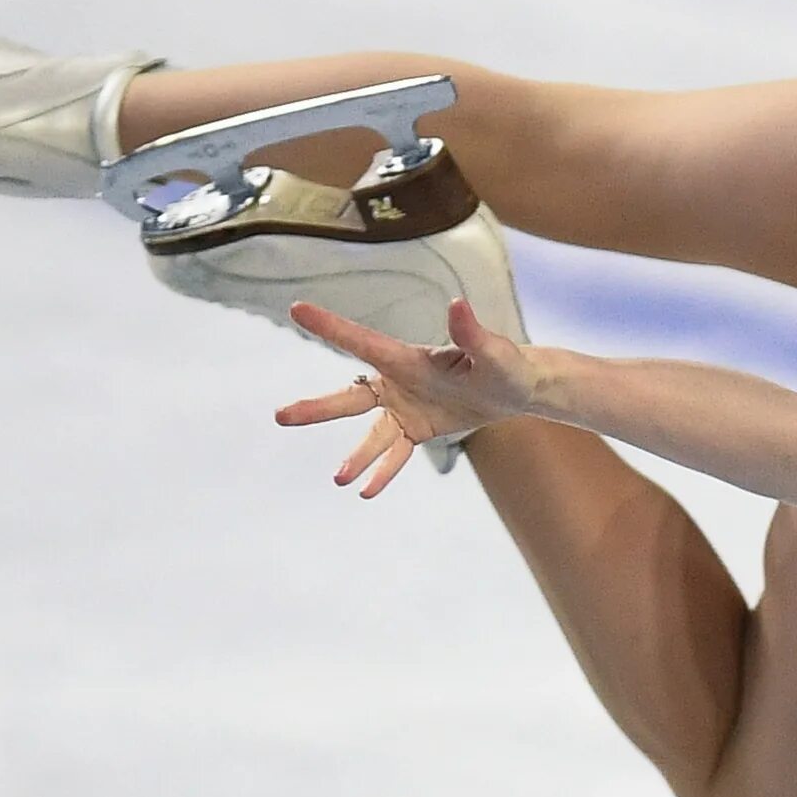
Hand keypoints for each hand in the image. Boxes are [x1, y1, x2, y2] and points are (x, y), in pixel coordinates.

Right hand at [273, 297, 537, 495]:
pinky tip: (365, 491)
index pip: (362, 342)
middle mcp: (399, 382)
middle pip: (351, 398)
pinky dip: (383, 472)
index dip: (330, 326)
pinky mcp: (417, 429)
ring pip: (370, 434)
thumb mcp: (493, 352)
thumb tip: (457, 304)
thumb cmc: (506, 363)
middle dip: (317, 408)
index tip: (298, 309)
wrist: (516, 388)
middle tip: (280, 416)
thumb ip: (471, 332)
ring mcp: (405, 408)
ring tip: (338, 479)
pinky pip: (395, 453)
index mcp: (408, 359)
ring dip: (356, 456)